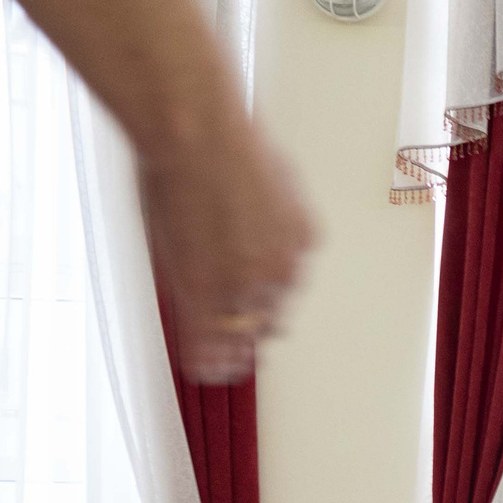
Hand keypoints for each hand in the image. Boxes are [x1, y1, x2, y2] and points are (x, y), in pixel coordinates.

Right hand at [139, 120, 313, 383]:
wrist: (199, 133)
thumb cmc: (224, 135)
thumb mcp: (270, 171)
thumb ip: (269, 196)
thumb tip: (259, 191)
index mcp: (302, 238)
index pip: (289, 283)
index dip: (272, 298)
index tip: (265, 310)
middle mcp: (282, 269)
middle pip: (272, 314)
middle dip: (257, 326)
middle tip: (246, 343)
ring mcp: (244, 285)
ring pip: (242, 332)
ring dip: (232, 349)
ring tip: (223, 366)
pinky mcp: (207, 294)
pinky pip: (208, 339)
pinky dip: (206, 356)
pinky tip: (203, 369)